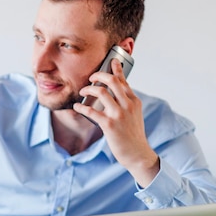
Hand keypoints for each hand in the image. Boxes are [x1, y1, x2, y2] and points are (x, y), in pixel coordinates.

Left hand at [74, 59, 159, 186]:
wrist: (138, 154)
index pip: (123, 80)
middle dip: (98, 75)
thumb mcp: (135, 115)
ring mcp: (119, 114)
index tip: (110, 61)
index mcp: (134, 101)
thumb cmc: (133, 135)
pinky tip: (77, 106)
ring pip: (101, 92)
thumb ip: (127, 103)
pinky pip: (91, 111)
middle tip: (91, 78)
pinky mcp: (110, 125)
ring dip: (88, 89)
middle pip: (112, 81)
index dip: (116, 69)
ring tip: (83, 92)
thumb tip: (117, 92)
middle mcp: (128, 105)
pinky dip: (81, 107)